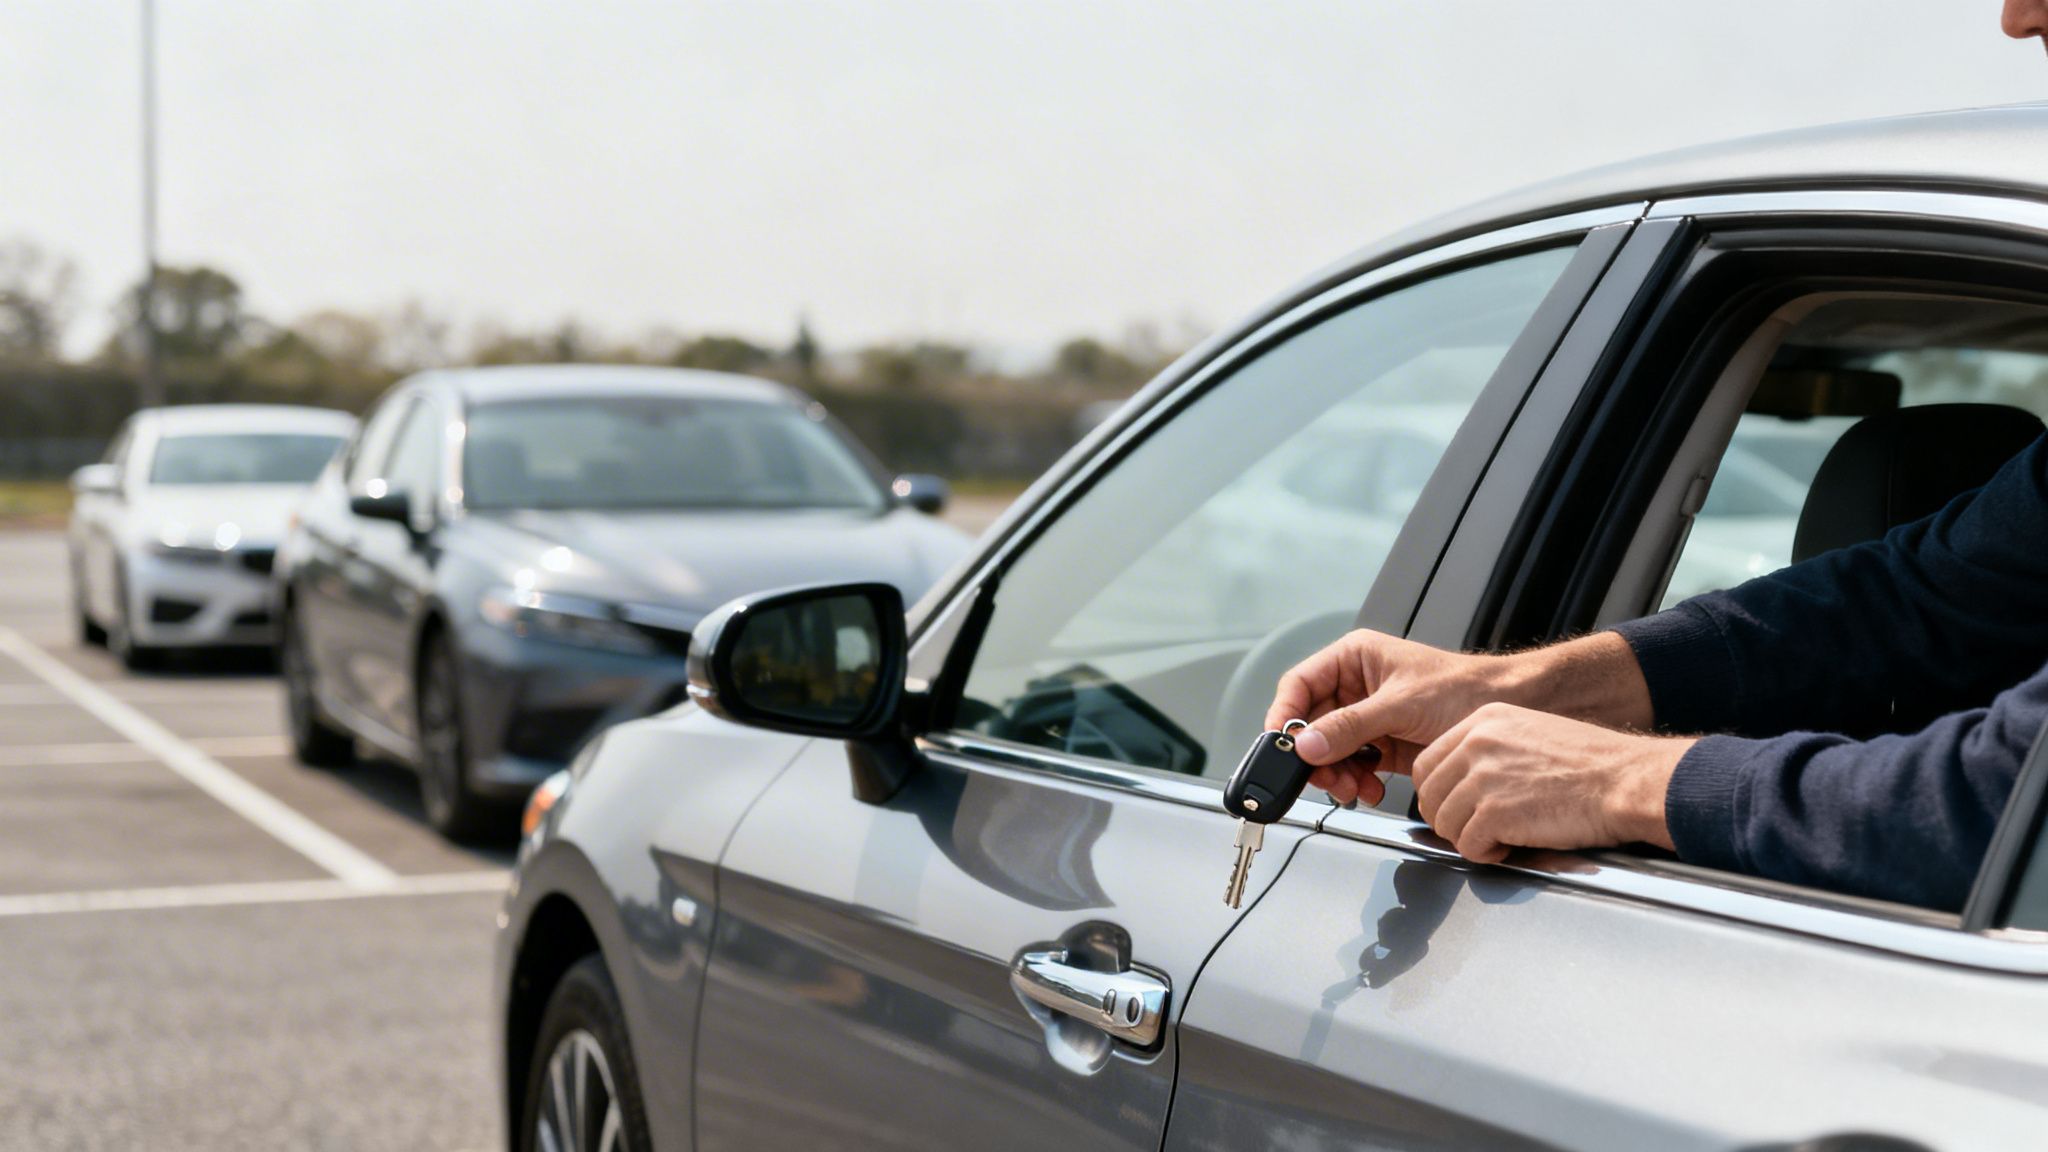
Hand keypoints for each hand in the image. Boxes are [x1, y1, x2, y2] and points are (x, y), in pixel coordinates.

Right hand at [1264, 630, 1523, 807]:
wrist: (1508, 708)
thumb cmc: (1464, 687)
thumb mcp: (1401, 704)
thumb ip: (1351, 726)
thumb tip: (1308, 744)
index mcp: (1353, 658)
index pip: (1300, 685)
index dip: (1286, 715)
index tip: (1281, 744)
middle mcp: (1355, 687)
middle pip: (1311, 725)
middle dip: (1315, 756)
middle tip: (1324, 777)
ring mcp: (1368, 717)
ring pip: (1328, 751)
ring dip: (1335, 774)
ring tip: (1352, 788)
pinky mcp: (1382, 745)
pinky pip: (1352, 766)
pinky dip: (1354, 782)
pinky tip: (1368, 789)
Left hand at [1411, 702, 1688, 862]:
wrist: (1625, 780)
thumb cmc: (1593, 764)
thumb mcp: (1533, 734)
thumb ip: (1492, 751)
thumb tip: (1464, 782)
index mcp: (1485, 721)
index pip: (1428, 762)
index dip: (1437, 793)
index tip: (1452, 808)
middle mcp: (1478, 744)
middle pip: (1429, 794)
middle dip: (1448, 819)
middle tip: (1476, 830)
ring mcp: (1484, 777)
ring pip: (1444, 822)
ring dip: (1468, 839)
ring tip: (1500, 839)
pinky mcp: (1495, 812)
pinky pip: (1467, 845)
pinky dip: (1485, 854)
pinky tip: (1509, 847)